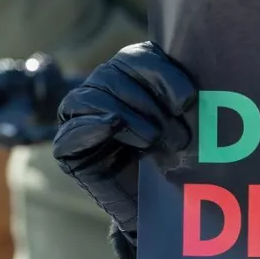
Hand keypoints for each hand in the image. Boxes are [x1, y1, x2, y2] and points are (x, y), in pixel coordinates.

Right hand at [52, 42, 197, 239]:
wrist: (156, 203)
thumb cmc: (173, 155)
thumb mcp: (183, 122)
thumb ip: (182, 99)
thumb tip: (191, 94)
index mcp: (132, 73)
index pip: (140, 55)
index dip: (164, 74)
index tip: (188, 101)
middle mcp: (103, 86)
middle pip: (117, 73)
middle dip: (152, 103)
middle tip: (179, 135)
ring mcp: (81, 114)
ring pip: (97, 96)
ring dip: (130, 116)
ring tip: (153, 140)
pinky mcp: (67, 145)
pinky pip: (72, 128)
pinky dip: (94, 125)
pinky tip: (113, 127)